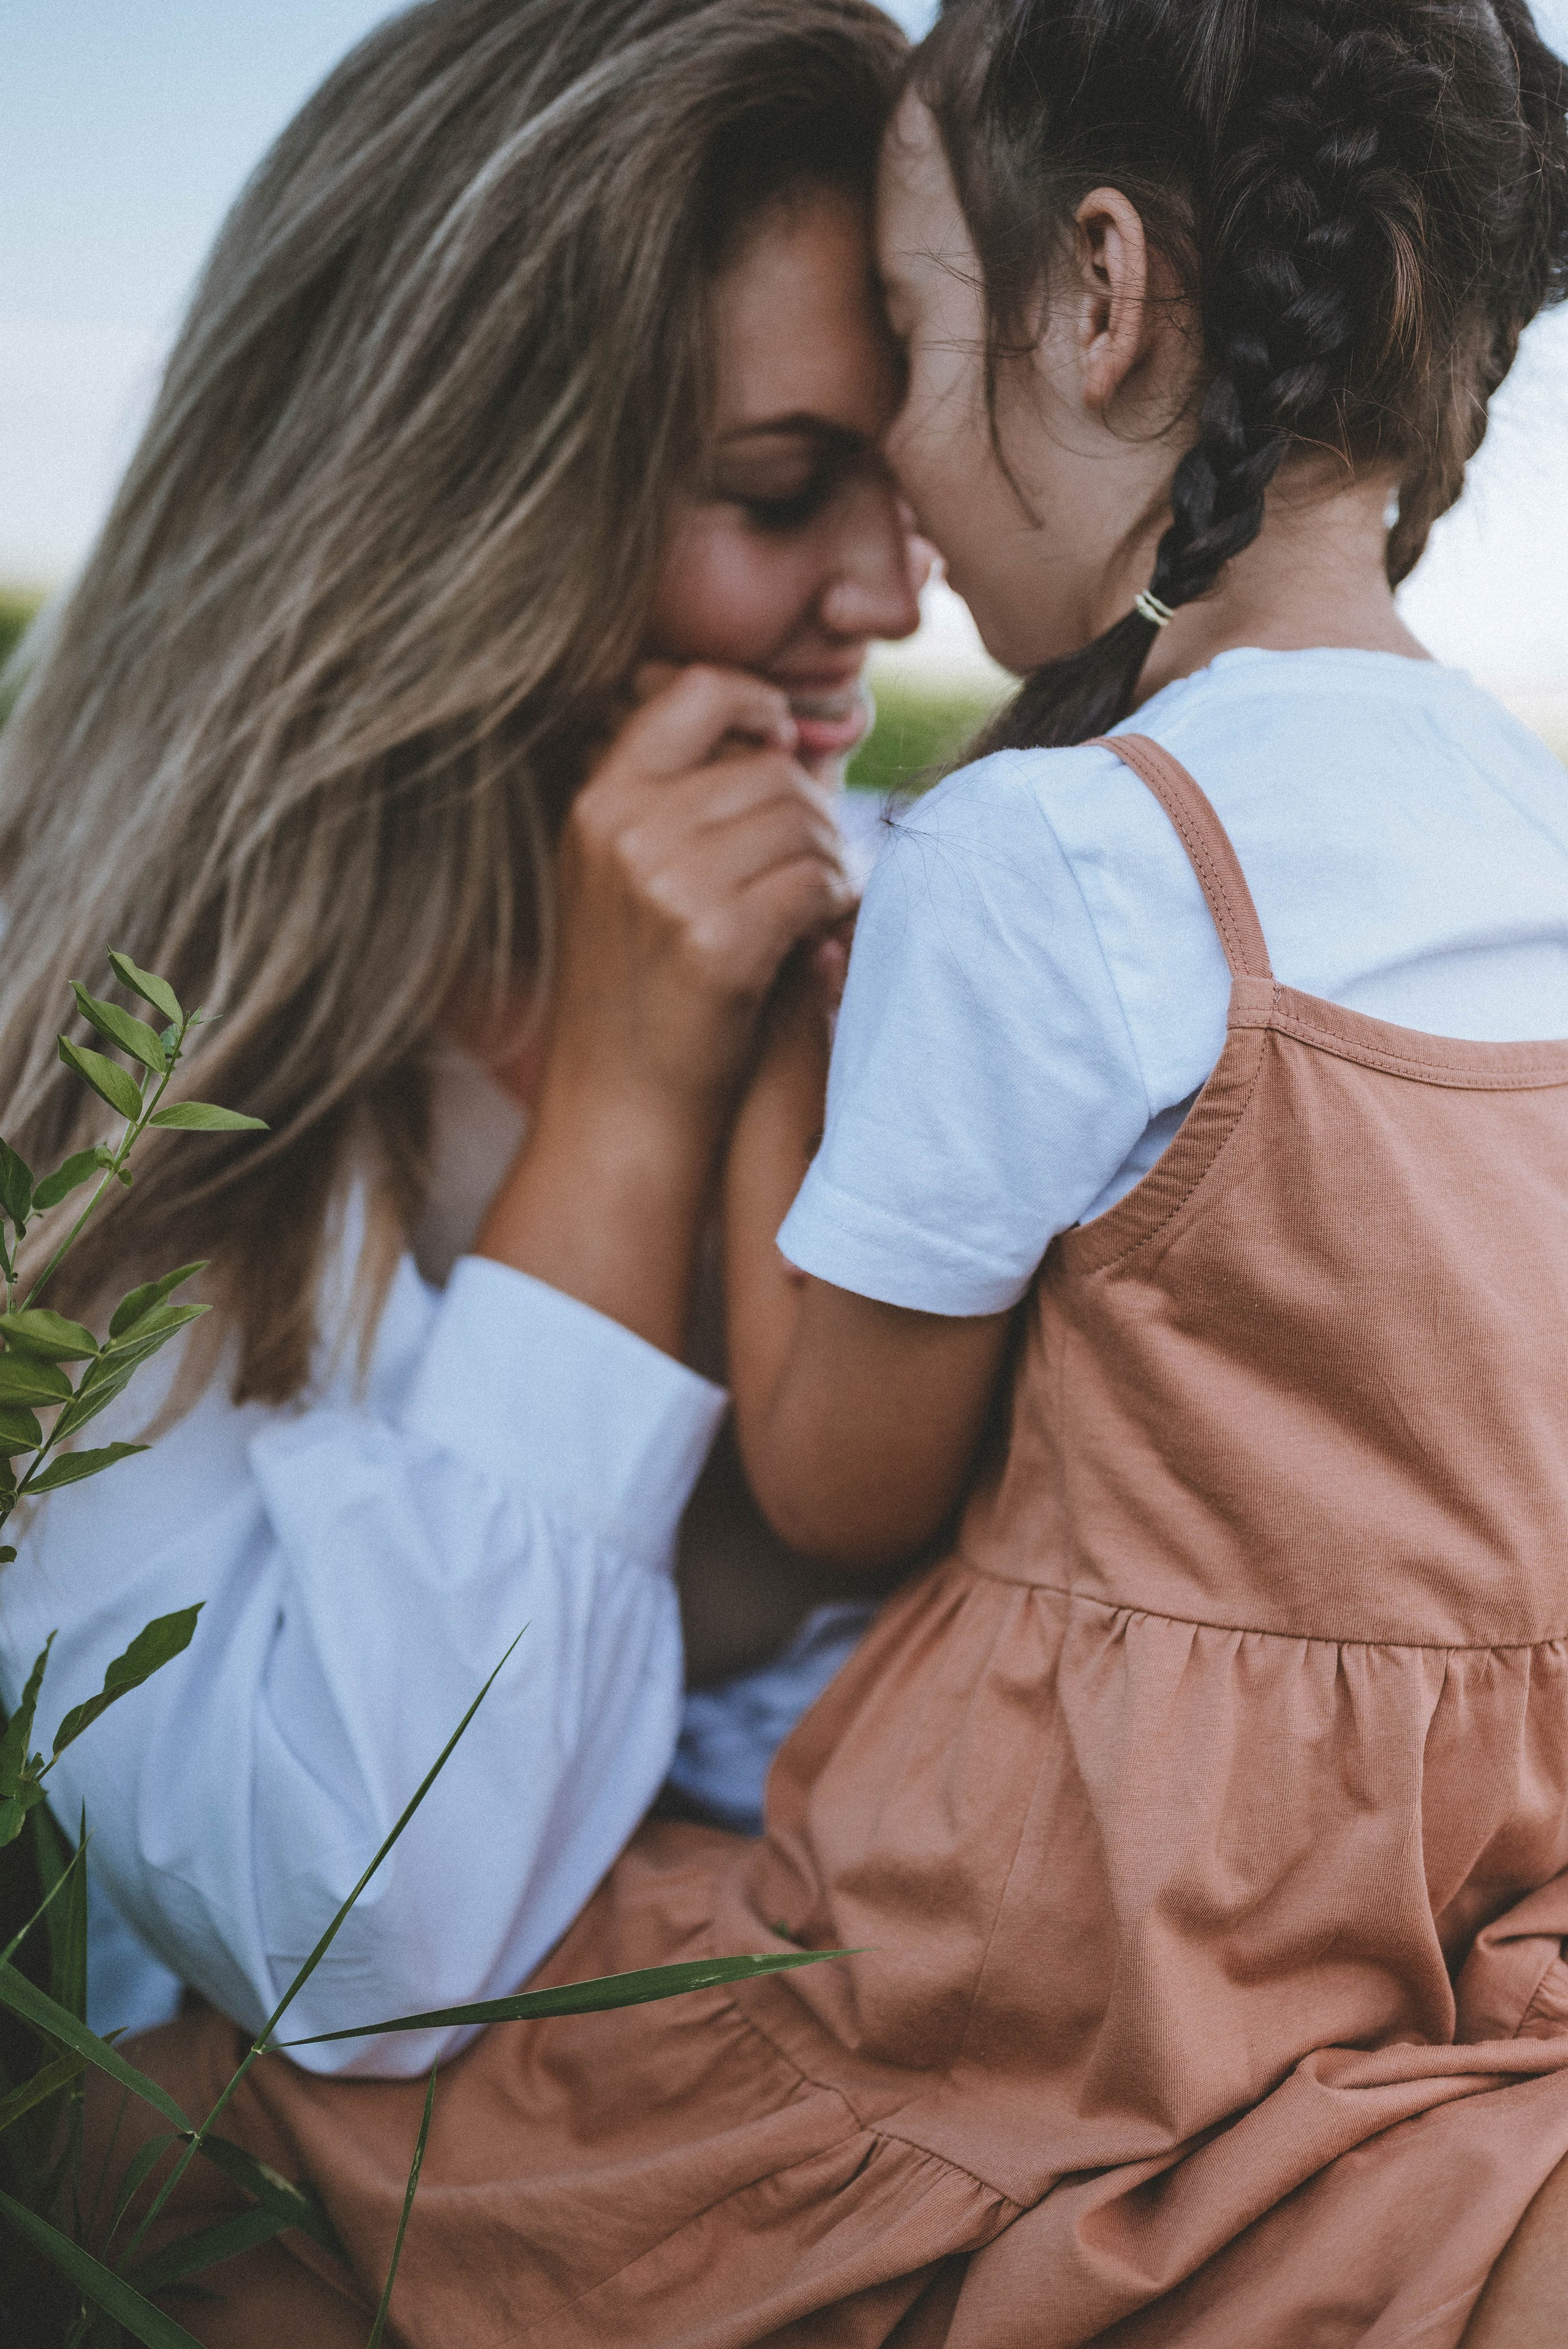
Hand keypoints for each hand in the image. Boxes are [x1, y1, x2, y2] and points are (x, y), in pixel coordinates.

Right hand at [476, 664, 854, 1358]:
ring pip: (803, 822)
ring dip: (830, 863)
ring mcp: (666, 885)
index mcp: (597, 801)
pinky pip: (815, 881)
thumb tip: (785, 729)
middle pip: (770, 767)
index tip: (781, 748)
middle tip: (814, 867)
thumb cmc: (640, 992)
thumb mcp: (626, 875)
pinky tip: (820, 935)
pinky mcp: (716, 942)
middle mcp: (624, 831)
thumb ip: (682, 798)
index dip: (760, 706)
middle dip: (812, 814)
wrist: (619, 1111)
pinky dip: (836, 905)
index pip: (698, 689)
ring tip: (816, 906)